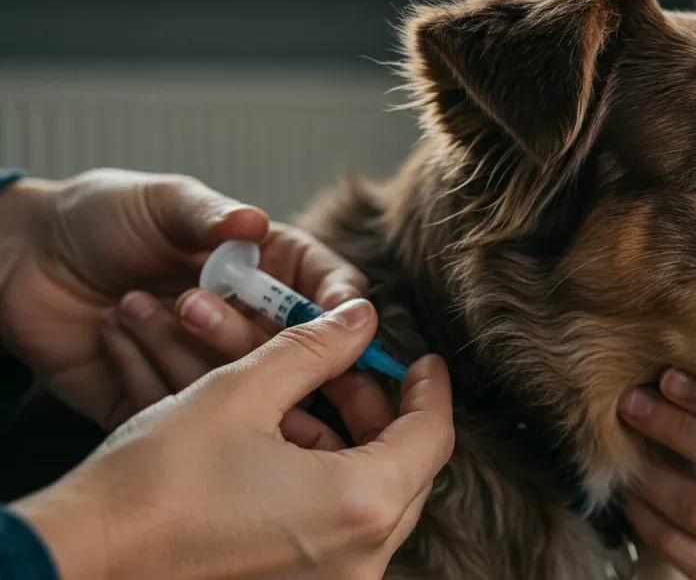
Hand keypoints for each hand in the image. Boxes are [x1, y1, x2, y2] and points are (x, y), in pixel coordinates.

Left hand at [0, 169, 365, 428]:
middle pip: (293, 350)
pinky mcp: (171, 402)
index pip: (331, 292)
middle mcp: (252, 319)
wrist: (24, 260)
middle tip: (189, 300)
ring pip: (240, 385)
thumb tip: (254, 222)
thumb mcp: (161, 201)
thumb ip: (209, 215)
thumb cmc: (99, 217)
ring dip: (185, 346)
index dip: (341, 307)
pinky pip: (182, 408)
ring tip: (133, 303)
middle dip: (242, 329)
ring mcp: (215, 364)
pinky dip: (146, 369)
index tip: (332, 314)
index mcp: (269, 266)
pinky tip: (112, 326)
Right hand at [11, 300, 455, 579]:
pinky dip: (324, 484)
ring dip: (348, 444)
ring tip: (303, 399)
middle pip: (405, 470)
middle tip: (349, 370)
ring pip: (370, 499)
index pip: (432, 437)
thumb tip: (363, 318)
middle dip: (380, 412)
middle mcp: (361, 558)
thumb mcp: (242, 392)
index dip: (431, 390)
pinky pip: (338, 530)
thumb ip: (316, 348)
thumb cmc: (158, 478)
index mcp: (360, 505)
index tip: (424, 359)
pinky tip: (282, 444)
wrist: (85, 557)